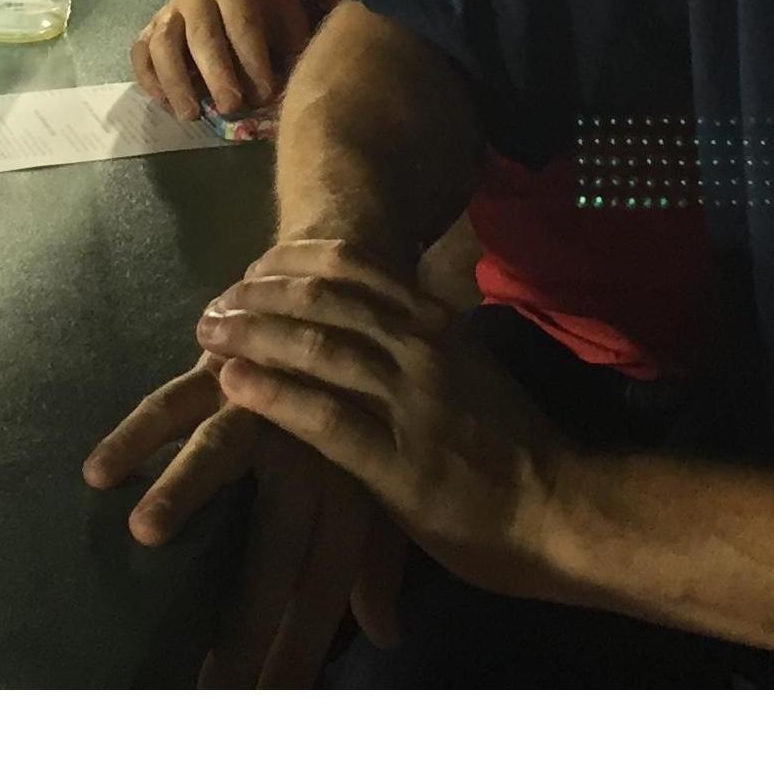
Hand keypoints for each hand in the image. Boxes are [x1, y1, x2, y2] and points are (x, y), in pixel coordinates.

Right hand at [83, 354, 403, 687]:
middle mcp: (313, 452)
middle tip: (206, 683)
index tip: (264, 708)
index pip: (326, 590)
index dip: (297, 651)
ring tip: (144, 534)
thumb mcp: (379, 482)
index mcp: (354, 489)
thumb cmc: (358, 406)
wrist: (365, 285)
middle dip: (243, 620)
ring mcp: (268, 402)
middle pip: (278, 549)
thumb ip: (377, 564)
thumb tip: (386, 637)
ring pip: (224, 452)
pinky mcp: (228, 362)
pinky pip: (178, 399)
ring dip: (184, 490)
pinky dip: (140, 432)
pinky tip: (100, 470)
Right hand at [130, 0, 310, 120]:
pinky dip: (148, 79)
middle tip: (230, 107)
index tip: (265, 94)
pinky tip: (164, 103)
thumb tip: (284, 94)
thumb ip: (289, 50)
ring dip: (175, 82)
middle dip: (216, 74)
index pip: (241, 23)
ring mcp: (170, 9)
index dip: (252, 60)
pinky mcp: (151, 28)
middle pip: (201, 35)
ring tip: (191, 114)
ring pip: (163, 44)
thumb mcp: (289, 17)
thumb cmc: (269, 5)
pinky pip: (140, 53)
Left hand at [196, 239, 569, 602]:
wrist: (566, 511)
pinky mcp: (396, 464)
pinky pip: (321, 417)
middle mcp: (418, 349)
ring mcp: (407, 403)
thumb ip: (429, 345)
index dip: (292, 262)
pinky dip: (271, 395)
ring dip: (252, 335)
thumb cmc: (516, 449)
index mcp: (435, 324)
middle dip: (258, 295)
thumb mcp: (471, 371)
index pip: (353, 269)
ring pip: (315, 348)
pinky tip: (233, 386)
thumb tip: (392, 322)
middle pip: (322, 300)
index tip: (252, 265)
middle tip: (214, 302)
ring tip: (207, 333)